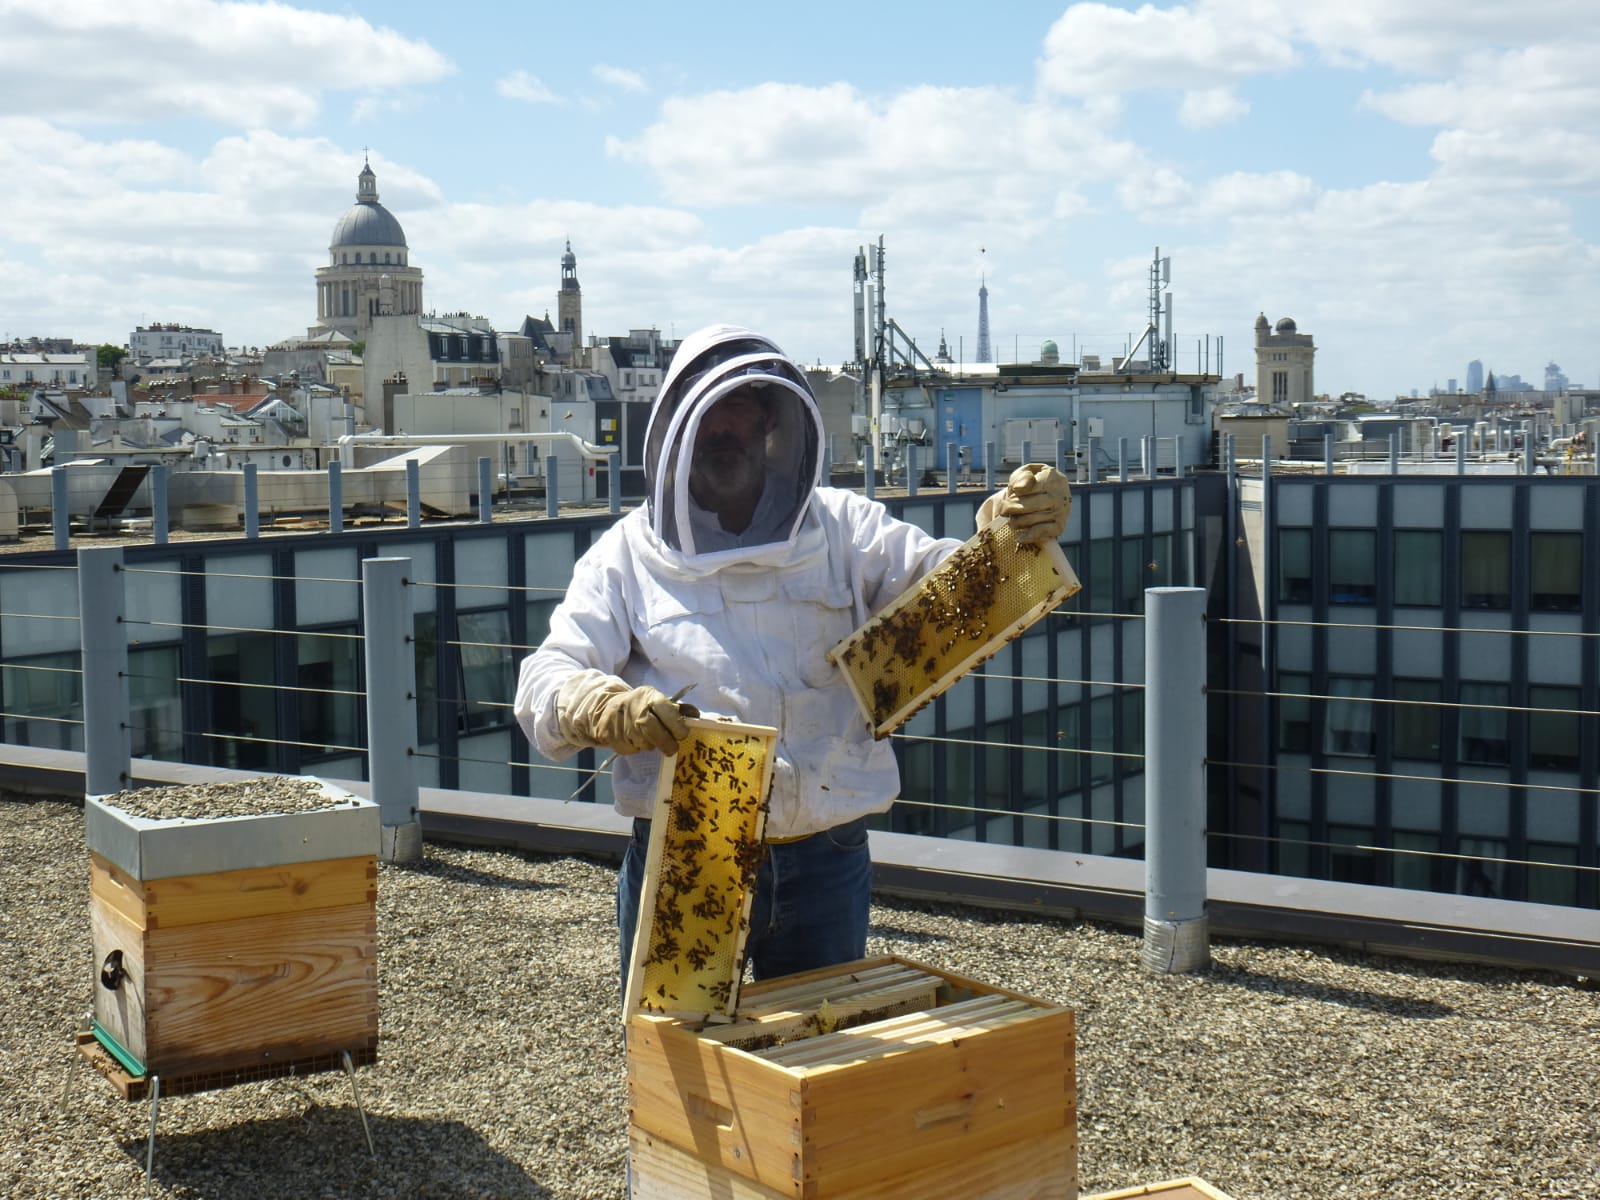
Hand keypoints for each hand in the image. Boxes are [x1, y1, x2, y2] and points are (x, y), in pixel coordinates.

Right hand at [567, 683, 698, 754]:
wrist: (607, 707)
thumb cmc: (641, 706)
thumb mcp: (658, 702)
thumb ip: (678, 710)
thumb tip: (697, 716)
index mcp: (649, 696)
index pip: (666, 710)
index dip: (677, 725)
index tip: (683, 735)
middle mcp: (633, 706)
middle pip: (652, 729)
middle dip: (666, 742)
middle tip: (672, 749)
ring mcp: (619, 720)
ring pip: (641, 742)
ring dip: (648, 744)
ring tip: (647, 737)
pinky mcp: (609, 733)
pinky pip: (628, 749)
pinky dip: (634, 748)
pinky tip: (632, 739)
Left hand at [977, 463, 1071, 543]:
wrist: (1050, 498)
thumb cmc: (1033, 485)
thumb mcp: (1026, 474)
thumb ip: (1022, 476)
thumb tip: (1019, 488)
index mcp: (1051, 477)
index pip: (1027, 486)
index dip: (1014, 492)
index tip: (1010, 494)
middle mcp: (1058, 494)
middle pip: (1026, 505)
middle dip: (1010, 508)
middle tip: (1004, 510)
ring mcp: (1061, 511)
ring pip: (1029, 519)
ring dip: (1015, 522)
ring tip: (1011, 520)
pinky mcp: (1059, 526)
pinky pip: (1040, 532)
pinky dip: (1027, 536)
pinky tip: (1019, 537)